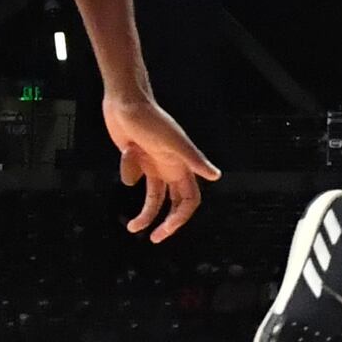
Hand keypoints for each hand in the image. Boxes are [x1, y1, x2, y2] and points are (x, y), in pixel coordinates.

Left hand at [102, 89, 217, 239]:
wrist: (125, 102)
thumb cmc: (150, 118)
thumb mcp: (172, 141)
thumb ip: (193, 159)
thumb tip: (216, 176)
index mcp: (181, 166)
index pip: (190, 199)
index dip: (182, 217)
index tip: (167, 229)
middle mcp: (170, 168)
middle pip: (174, 203)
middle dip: (166, 223)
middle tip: (154, 238)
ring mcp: (154, 165)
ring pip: (154, 197)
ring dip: (145, 214)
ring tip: (132, 227)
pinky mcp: (138, 160)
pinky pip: (133, 178)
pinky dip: (128, 172)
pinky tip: (128, 152)